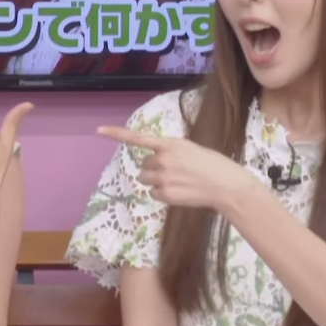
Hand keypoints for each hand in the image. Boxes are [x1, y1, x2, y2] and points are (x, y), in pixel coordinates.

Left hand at [98, 125, 254, 210]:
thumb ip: (171, 151)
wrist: (226, 185)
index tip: (99, 130)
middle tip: (174, 171)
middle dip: (154, 169)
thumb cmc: (213, 164)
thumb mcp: (191, 148)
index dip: (117, 134)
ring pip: (146, 180)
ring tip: (177, 181)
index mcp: (170, 144)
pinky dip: (163, 194)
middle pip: (144, 165)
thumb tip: (156, 160)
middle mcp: (163, 160)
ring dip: (156, 180)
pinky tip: (179, 191)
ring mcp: (162, 178)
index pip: (138, 138)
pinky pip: (154, 194)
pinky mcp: (165, 195)